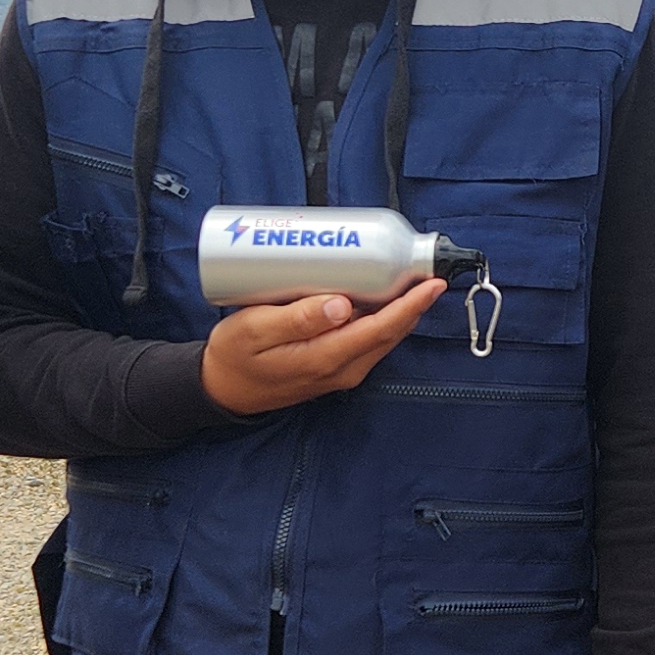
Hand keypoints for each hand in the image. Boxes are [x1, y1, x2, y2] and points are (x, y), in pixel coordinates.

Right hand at [199, 279, 446, 415]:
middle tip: (421, 265)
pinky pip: (367, 338)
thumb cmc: (234, 356)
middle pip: (390, 331)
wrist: (223, 389)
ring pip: (382, 335)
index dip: (410, 305)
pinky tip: (375, 292)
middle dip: (412, 301)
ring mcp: (342, 370)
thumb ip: (298, 319)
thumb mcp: (255, 331)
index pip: (381, 329)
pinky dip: (380, 315)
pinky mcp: (336, 365)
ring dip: (398, 307)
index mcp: (326, 358)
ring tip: (404, 272)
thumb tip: (341, 305)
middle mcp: (343, 368)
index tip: (431, 282)